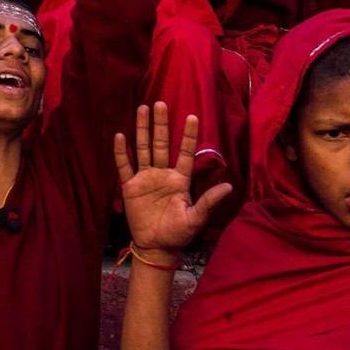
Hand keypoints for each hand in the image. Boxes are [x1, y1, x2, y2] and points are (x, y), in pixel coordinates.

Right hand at [114, 102, 231, 253]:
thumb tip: (228, 186)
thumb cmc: (178, 233)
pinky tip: (120, 136)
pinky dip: (122, 152)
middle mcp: (162, 174)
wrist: (155, 246)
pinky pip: (125, 166)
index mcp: (180, 179)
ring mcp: (145, 178)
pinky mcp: (130, 186)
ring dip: (142, 130)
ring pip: (143, 148)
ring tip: (142, 109)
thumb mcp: (196, 218)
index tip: (192, 116)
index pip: (184, 152)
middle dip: (160, 124)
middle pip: (161, 144)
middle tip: (160, 103)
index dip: (188, 135)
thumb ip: (208, 202)